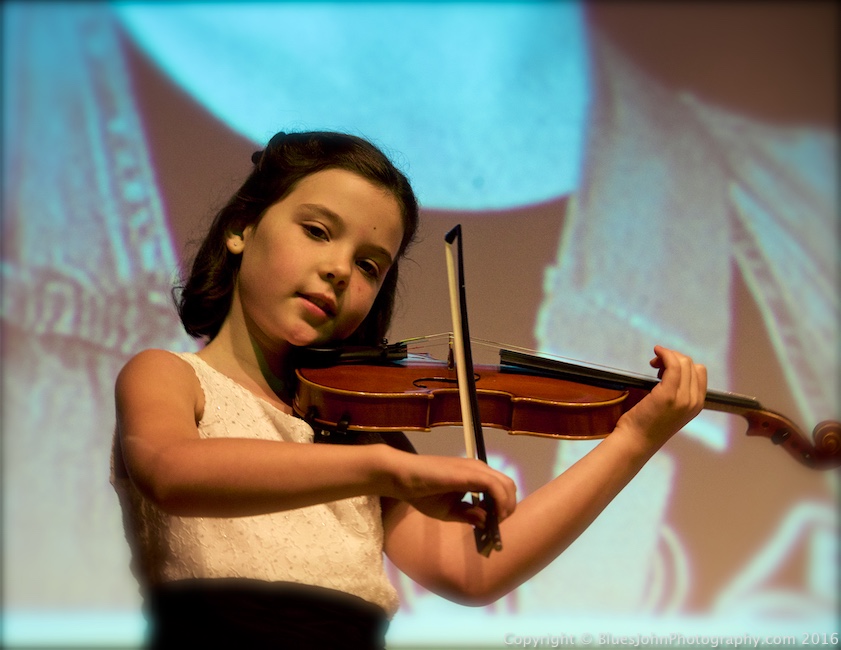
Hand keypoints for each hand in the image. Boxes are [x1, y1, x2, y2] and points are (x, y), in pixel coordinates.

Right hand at [384, 450, 516, 526]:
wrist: (403, 477)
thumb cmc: (422, 492)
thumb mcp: (448, 511)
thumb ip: (467, 515)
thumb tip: (485, 521)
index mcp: (474, 476)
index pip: (500, 488)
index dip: (502, 507)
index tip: (494, 524)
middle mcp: (478, 469)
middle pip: (508, 486)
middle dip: (508, 508)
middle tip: (496, 525)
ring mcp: (475, 469)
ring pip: (506, 485)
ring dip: (506, 506)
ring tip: (495, 523)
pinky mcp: (470, 473)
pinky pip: (495, 486)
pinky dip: (500, 502)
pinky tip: (493, 517)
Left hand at [614, 346, 706, 447]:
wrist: (636, 441)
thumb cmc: (648, 425)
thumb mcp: (671, 410)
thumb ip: (677, 393)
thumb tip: (668, 369)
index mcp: (697, 405)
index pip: (699, 372)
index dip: (683, 364)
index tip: (665, 368)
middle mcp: (694, 401)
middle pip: (691, 365)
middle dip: (674, 358)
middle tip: (656, 365)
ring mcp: (683, 398)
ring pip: (683, 362)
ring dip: (668, 356)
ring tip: (654, 364)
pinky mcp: (668, 394)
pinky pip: (673, 364)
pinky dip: (665, 353)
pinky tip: (656, 352)